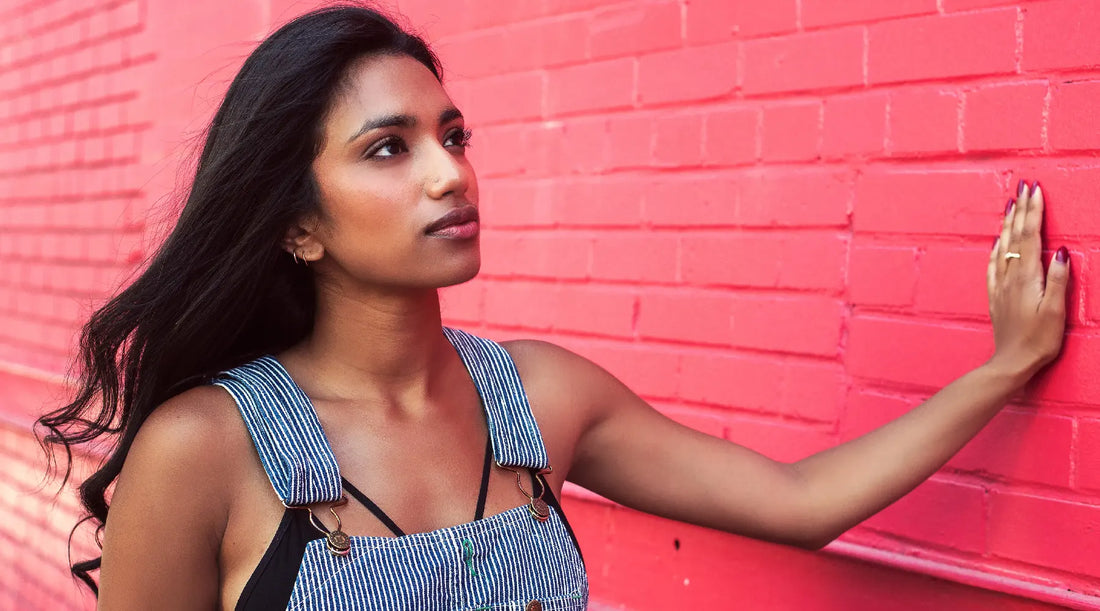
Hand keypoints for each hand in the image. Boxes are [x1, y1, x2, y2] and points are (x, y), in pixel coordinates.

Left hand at [986, 180, 1069, 382]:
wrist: (1011, 361)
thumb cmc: (1039, 340)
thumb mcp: (1056, 311)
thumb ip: (1058, 280)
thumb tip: (1060, 250)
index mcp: (1027, 276)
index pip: (1030, 236)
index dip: (1033, 211)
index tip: (1035, 190)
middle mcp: (1010, 276)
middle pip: (1015, 235)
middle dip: (1021, 209)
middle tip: (1023, 185)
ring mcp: (1000, 284)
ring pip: (1003, 246)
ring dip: (1008, 223)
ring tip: (1010, 203)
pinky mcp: (995, 294)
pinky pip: (993, 263)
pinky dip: (996, 246)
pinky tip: (996, 240)